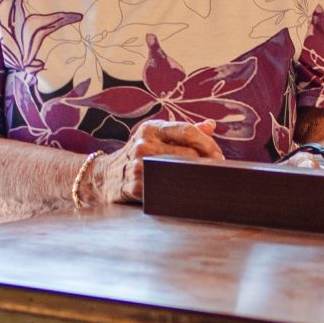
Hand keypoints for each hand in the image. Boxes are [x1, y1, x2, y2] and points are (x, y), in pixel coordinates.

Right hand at [96, 117, 222, 203]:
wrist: (104, 176)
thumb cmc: (137, 154)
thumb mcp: (155, 136)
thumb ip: (183, 131)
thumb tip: (211, 126)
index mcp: (151, 128)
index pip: (187, 131)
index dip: (208, 144)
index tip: (219, 157)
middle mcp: (144, 144)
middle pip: (187, 154)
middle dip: (207, 165)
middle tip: (217, 175)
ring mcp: (138, 166)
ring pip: (180, 173)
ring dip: (196, 180)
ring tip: (206, 184)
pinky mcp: (135, 187)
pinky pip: (166, 191)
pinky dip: (181, 194)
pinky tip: (187, 196)